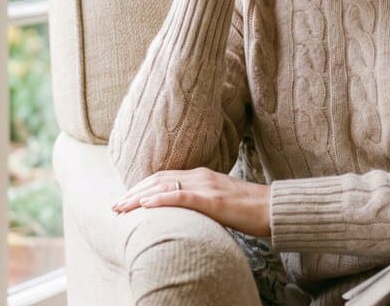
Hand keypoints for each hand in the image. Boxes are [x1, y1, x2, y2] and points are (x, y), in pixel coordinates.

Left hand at [110, 166, 271, 237]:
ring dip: (138, 197)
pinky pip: (182, 197)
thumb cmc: (250, 209)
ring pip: (164, 187)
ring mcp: (207, 186)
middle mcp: (201, 176)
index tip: (125, 200)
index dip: (141, 187)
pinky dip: (161, 200)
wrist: (274, 208)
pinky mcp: (213, 200)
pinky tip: (145, 205)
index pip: (163, 177)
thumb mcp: (220, 202)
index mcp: (202, 175)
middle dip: (133, 193)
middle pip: (158, 180)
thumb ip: (202, 202)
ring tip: (121, 208)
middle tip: (115, 206)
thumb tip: (185, 213)